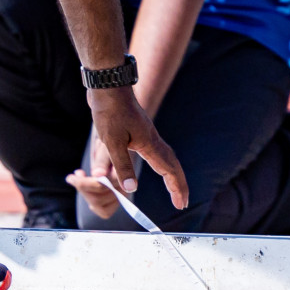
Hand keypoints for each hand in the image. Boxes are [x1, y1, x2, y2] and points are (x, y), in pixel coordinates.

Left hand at [66, 137, 121, 218]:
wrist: (120, 142)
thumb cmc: (113, 140)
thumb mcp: (107, 146)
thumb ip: (102, 160)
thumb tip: (97, 175)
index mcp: (123, 175)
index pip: (101, 186)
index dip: (84, 183)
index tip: (76, 173)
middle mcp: (125, 189)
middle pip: (98, 199)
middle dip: (83, 187)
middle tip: (75, 174)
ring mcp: (120, 195)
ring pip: (98, 206)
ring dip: (85, 193)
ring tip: (79, 176)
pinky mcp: (115, 199)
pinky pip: (103, 211)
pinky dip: (91, 201)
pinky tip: (85, 187)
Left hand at [84, 86, 187, 208]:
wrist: (108, 85)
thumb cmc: (110, 111)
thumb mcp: (112, 141)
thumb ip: (122, 164)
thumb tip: (131, 189)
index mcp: (149, 144)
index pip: (169, 170)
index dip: (176, 188)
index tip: (181, 204)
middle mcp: (152, 139)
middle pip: (172, 165)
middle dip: (178, 184)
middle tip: (182, 201)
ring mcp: (146, 133)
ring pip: (165, 157)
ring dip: (171, 173)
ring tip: (173, 186)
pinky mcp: (138, 129)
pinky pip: (156, 151)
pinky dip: (161, 162)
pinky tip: (155, 163)